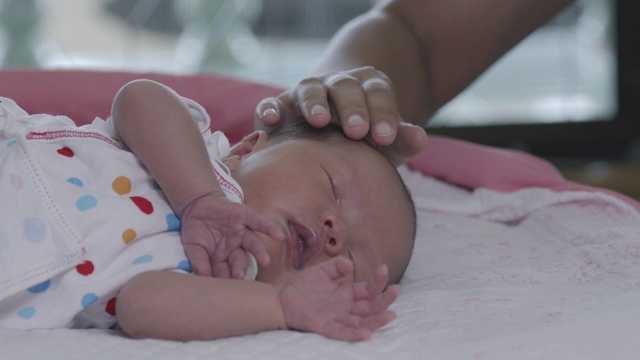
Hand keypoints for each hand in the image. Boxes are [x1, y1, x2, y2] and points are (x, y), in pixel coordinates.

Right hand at [180, 193, 283, 277]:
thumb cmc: (195, 230)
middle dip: (240, 269)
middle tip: (239, 277)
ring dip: (260, 253)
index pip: (225, 272)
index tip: (226, 290)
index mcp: (222, 259)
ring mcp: (242, 233)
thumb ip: (199, 260)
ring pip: (253, 244)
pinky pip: (259, 223)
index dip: (225, 279)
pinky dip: (269, 229)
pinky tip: (279, 236)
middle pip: (240, 261)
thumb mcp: (193, 246)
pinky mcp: (245, 217)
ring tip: (266, 261)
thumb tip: (202, 274)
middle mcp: (235, 249)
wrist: (197, 205)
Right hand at [255, 66, 427, 164]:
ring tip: (319, 121)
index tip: (386, 136)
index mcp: (368, 89)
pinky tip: (270, 121)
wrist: (331, 135)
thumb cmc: (365, 142)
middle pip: (345, 87)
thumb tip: (421, 139)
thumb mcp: (387, 142)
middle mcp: (337, 85)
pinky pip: (273, 103)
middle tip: (357, 131)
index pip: (378, 93)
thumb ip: (402, 140)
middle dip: (352, 108)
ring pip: (310, 89)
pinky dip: (270, 108)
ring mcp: (308, 93)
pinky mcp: (281, 107)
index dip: (382, 112)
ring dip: (314, 103)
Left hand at [277, 257, 399, 341]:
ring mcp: (338, 318)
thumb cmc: (303, 286)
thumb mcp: (322, 271)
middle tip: (396, 290)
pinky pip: (343, 333)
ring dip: (376, 320)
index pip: (368, 289)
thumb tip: (350, 264)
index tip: (384, 268)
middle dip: (385, 299)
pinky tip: (367, 333)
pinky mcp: (326, 327)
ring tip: (390, 314)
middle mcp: (346, 307)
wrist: (282, 298)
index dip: (378, 281)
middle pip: (371, 306)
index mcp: (348, 293)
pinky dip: (355, 334)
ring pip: (362, 322)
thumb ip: (336, 266)